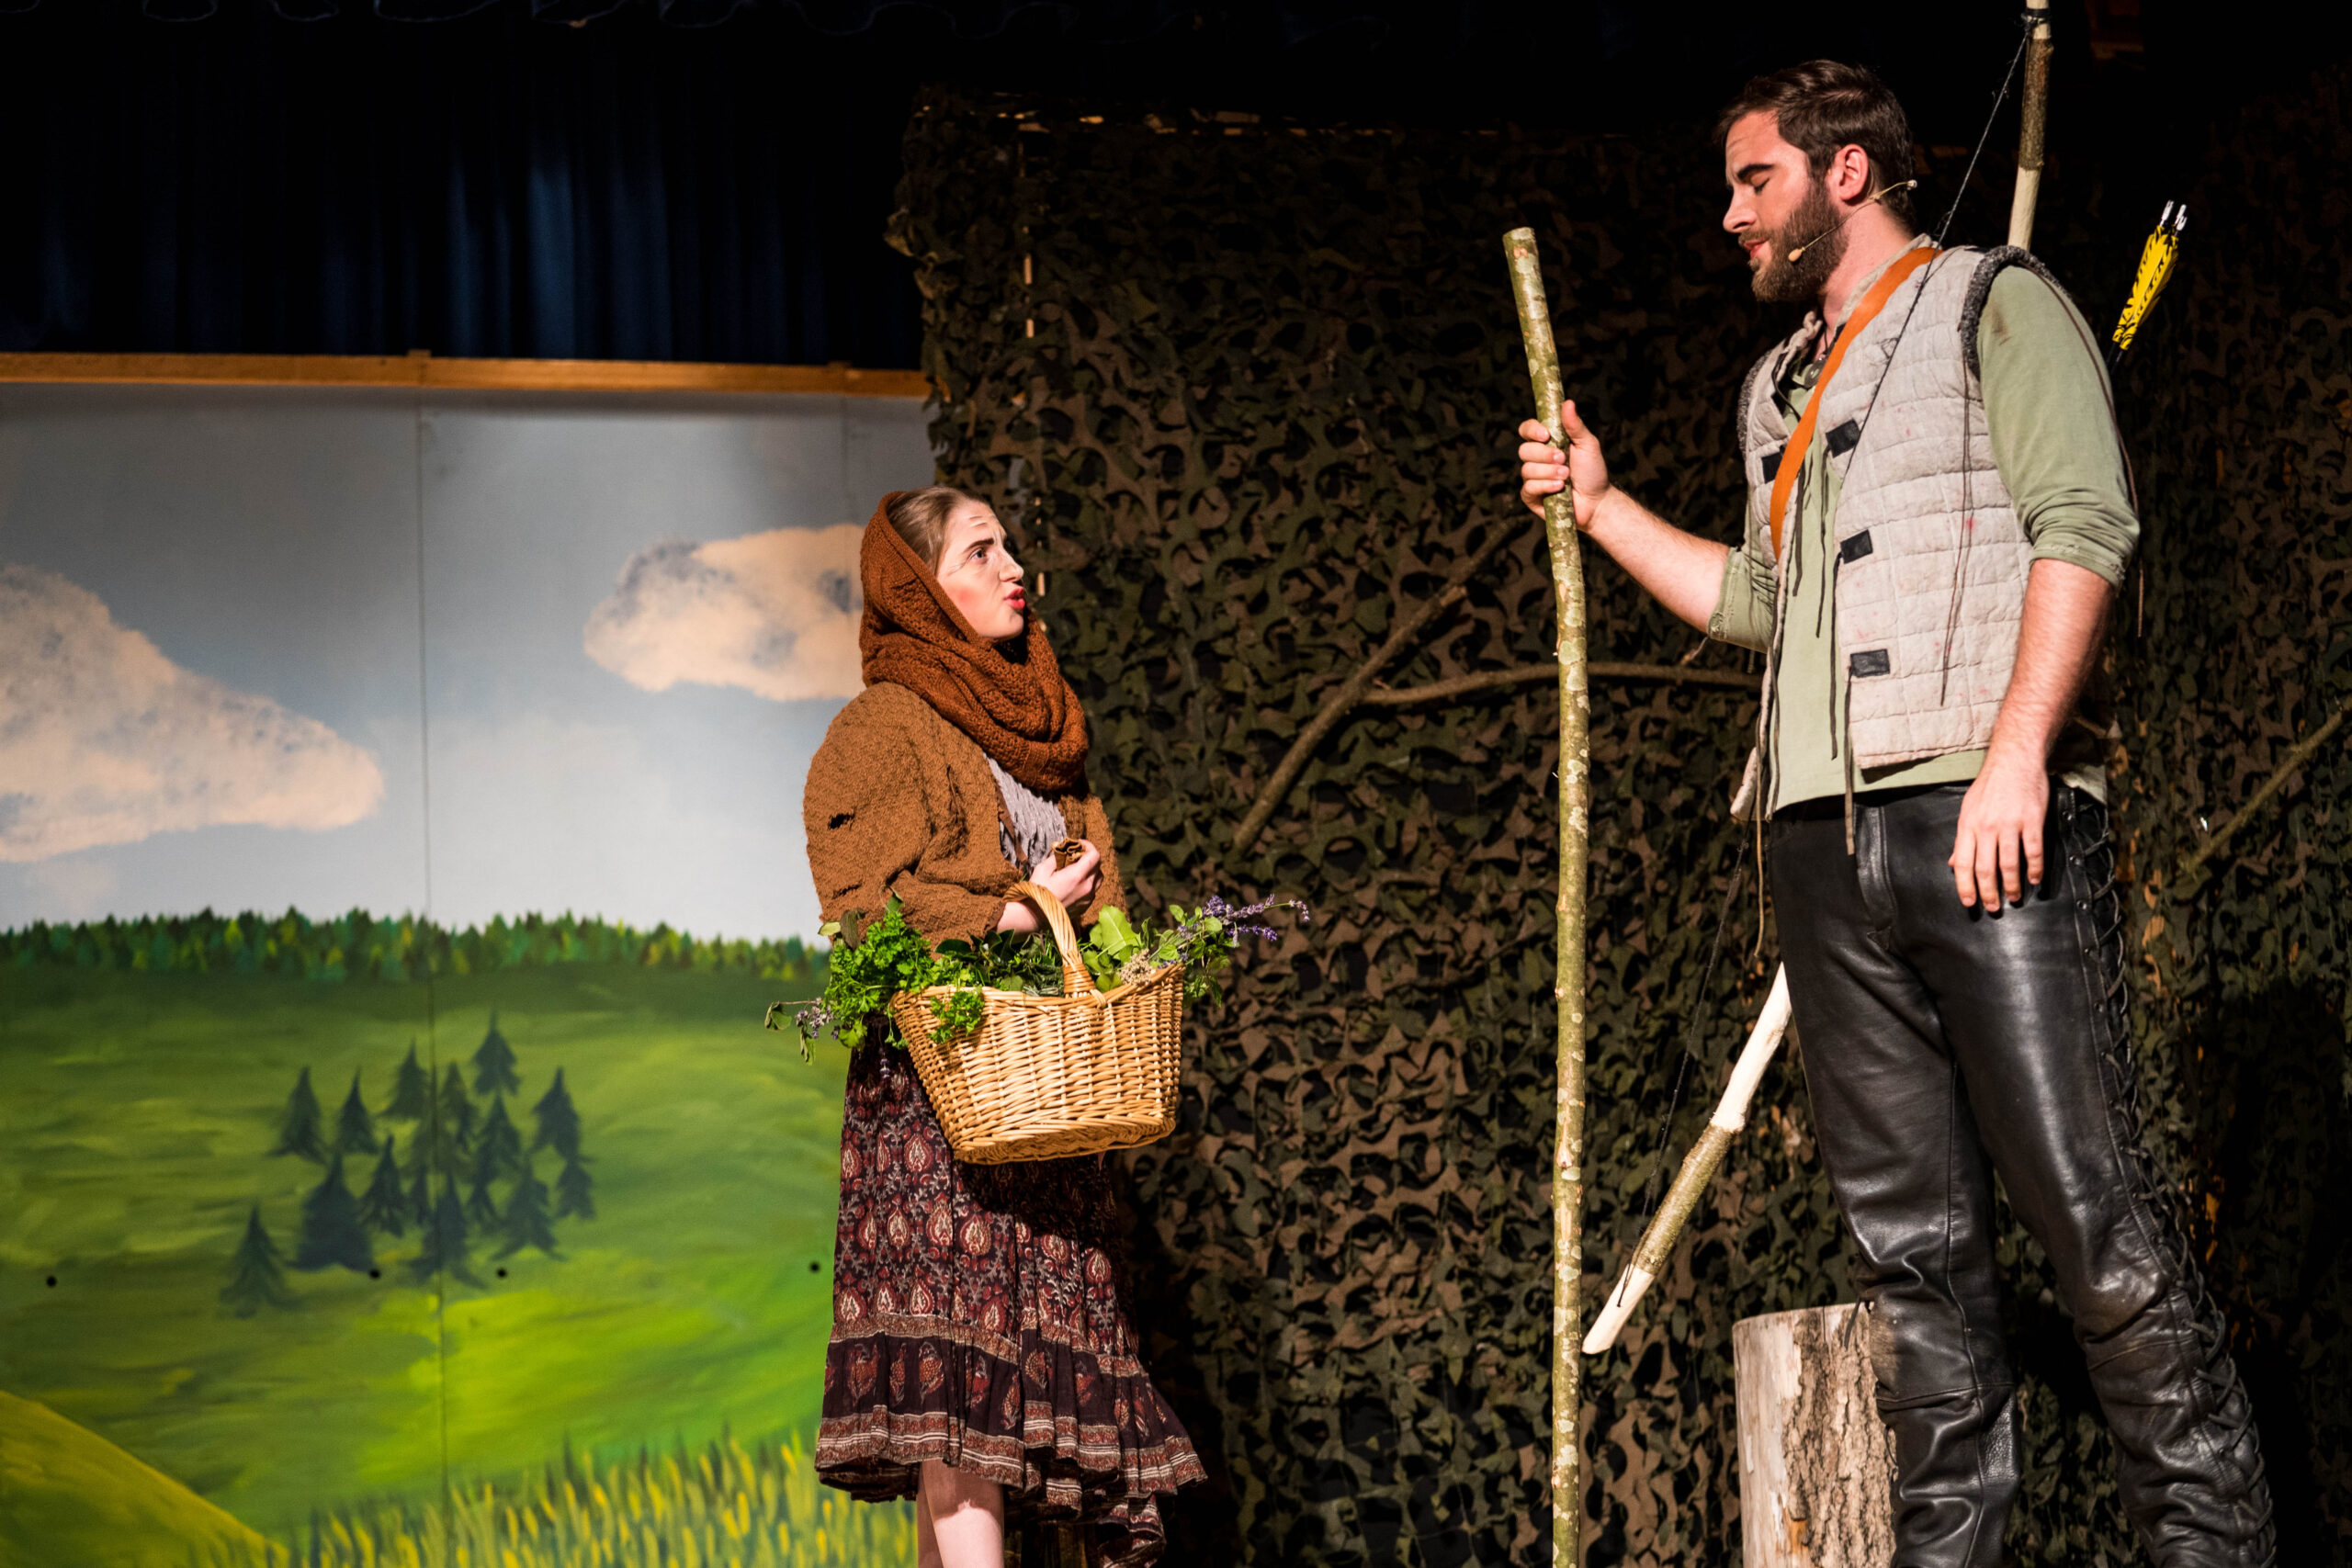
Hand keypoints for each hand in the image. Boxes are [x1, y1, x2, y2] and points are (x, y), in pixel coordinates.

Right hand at [997, 840, 1101, 932]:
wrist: (1034, 916)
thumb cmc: (1037, 892)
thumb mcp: (1043, 868)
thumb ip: (1057, 857)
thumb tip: (1063, 849)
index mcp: (1077, 876)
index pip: (1095, 856)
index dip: (1089, 846)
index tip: (1079, 844)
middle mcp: (1087, 887)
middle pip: (1098, 866)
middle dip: (1089, 857)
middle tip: (1076, 855)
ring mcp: (1088, 899)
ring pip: (1098, 879)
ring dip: (1091, 871)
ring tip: (1077, 869)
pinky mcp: (1085, 907)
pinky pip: (1093, 891)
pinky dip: (1088, 883)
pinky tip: (1075, 883)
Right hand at [1516, 399, 1612, 528]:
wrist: (1597, 501)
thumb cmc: (1592, 472)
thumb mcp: (1587, 445)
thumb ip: (1575, 426)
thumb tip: (1568, 402)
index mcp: (1546, 443)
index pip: (1526, 430)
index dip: (1532, 430)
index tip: (1546, 435)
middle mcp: (1536, 459)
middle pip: (1524, 450)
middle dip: (1544, 455)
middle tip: (1564, 459)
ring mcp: (1532, 478)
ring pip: (1526, 469)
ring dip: (1549, 472)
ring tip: (1566, 476)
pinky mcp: (1531, 496)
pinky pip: (1528, 488)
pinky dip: (1545, 486)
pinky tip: (1559, 488)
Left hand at [1948, 757, 2048, 908]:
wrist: (2013, 760)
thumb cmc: (1990, 786)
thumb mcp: (1968, 809)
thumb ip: (1963, 838)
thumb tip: (1953, 863)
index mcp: (1968, 825)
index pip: (1963, 863)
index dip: (1965, 886)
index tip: (1969, 902)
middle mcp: (1986, 827)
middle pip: (1985, 868)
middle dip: (1988, 892)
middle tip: (1993, 907)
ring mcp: (2009, 824)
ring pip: (2009, 864)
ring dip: (2012, 885)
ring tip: (2014, 898)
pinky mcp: (2031, 820)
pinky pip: (2033, 851)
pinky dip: (2034, 869)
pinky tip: (2034, 879)